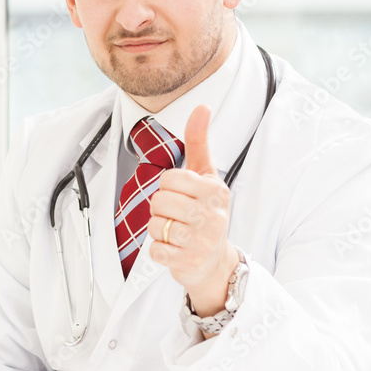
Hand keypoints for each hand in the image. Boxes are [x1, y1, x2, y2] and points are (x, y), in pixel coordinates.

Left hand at [148, 105, 238, 316]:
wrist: (216, 262)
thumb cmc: (207, 213)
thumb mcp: (207, 176)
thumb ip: (199, 142)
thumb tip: (202, 107)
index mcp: (214, 191)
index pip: (169, 178)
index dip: (168, 187)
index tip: (181, 195)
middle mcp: (211, 215)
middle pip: (159, 201)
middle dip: (161, 208)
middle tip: (177, 215)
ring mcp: (201, 241)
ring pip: (155, 225)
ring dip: (159, 229)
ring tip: (176, 232)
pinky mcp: (187, 263)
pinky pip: (154, 250)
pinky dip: (159, 251)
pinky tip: (175, 249)